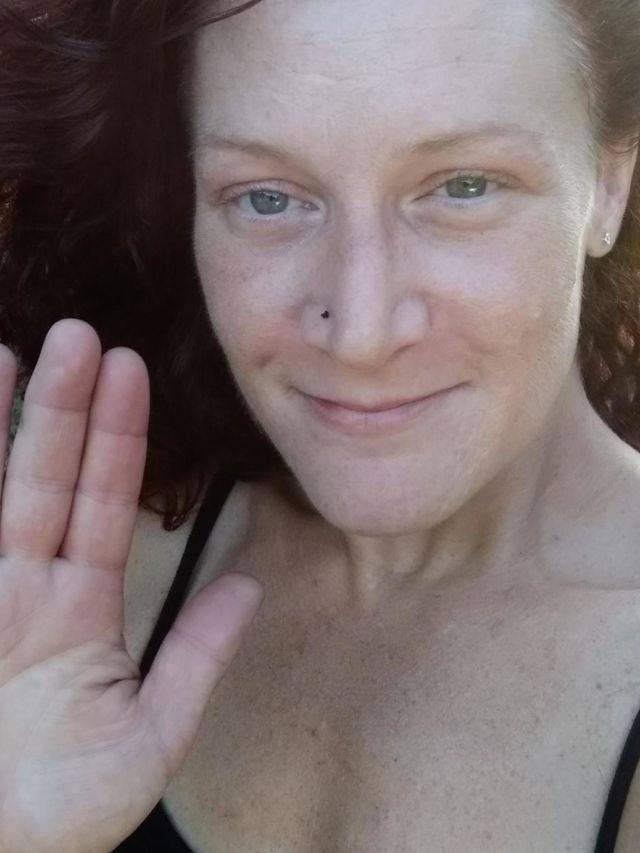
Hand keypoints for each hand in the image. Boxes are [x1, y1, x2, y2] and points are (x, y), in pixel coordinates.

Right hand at [0, 320, 263, 852]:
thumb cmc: (66, 813)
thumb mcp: (149, 737)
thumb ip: (197, 658)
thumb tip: (251, 586)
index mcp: (80, 609)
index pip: (105, 502)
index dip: (118, 437)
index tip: (129, 373)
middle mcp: (28, 587)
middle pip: (48, 477)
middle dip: (64, 407)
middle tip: (81, 334)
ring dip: (5, 422)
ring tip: (13, 350)